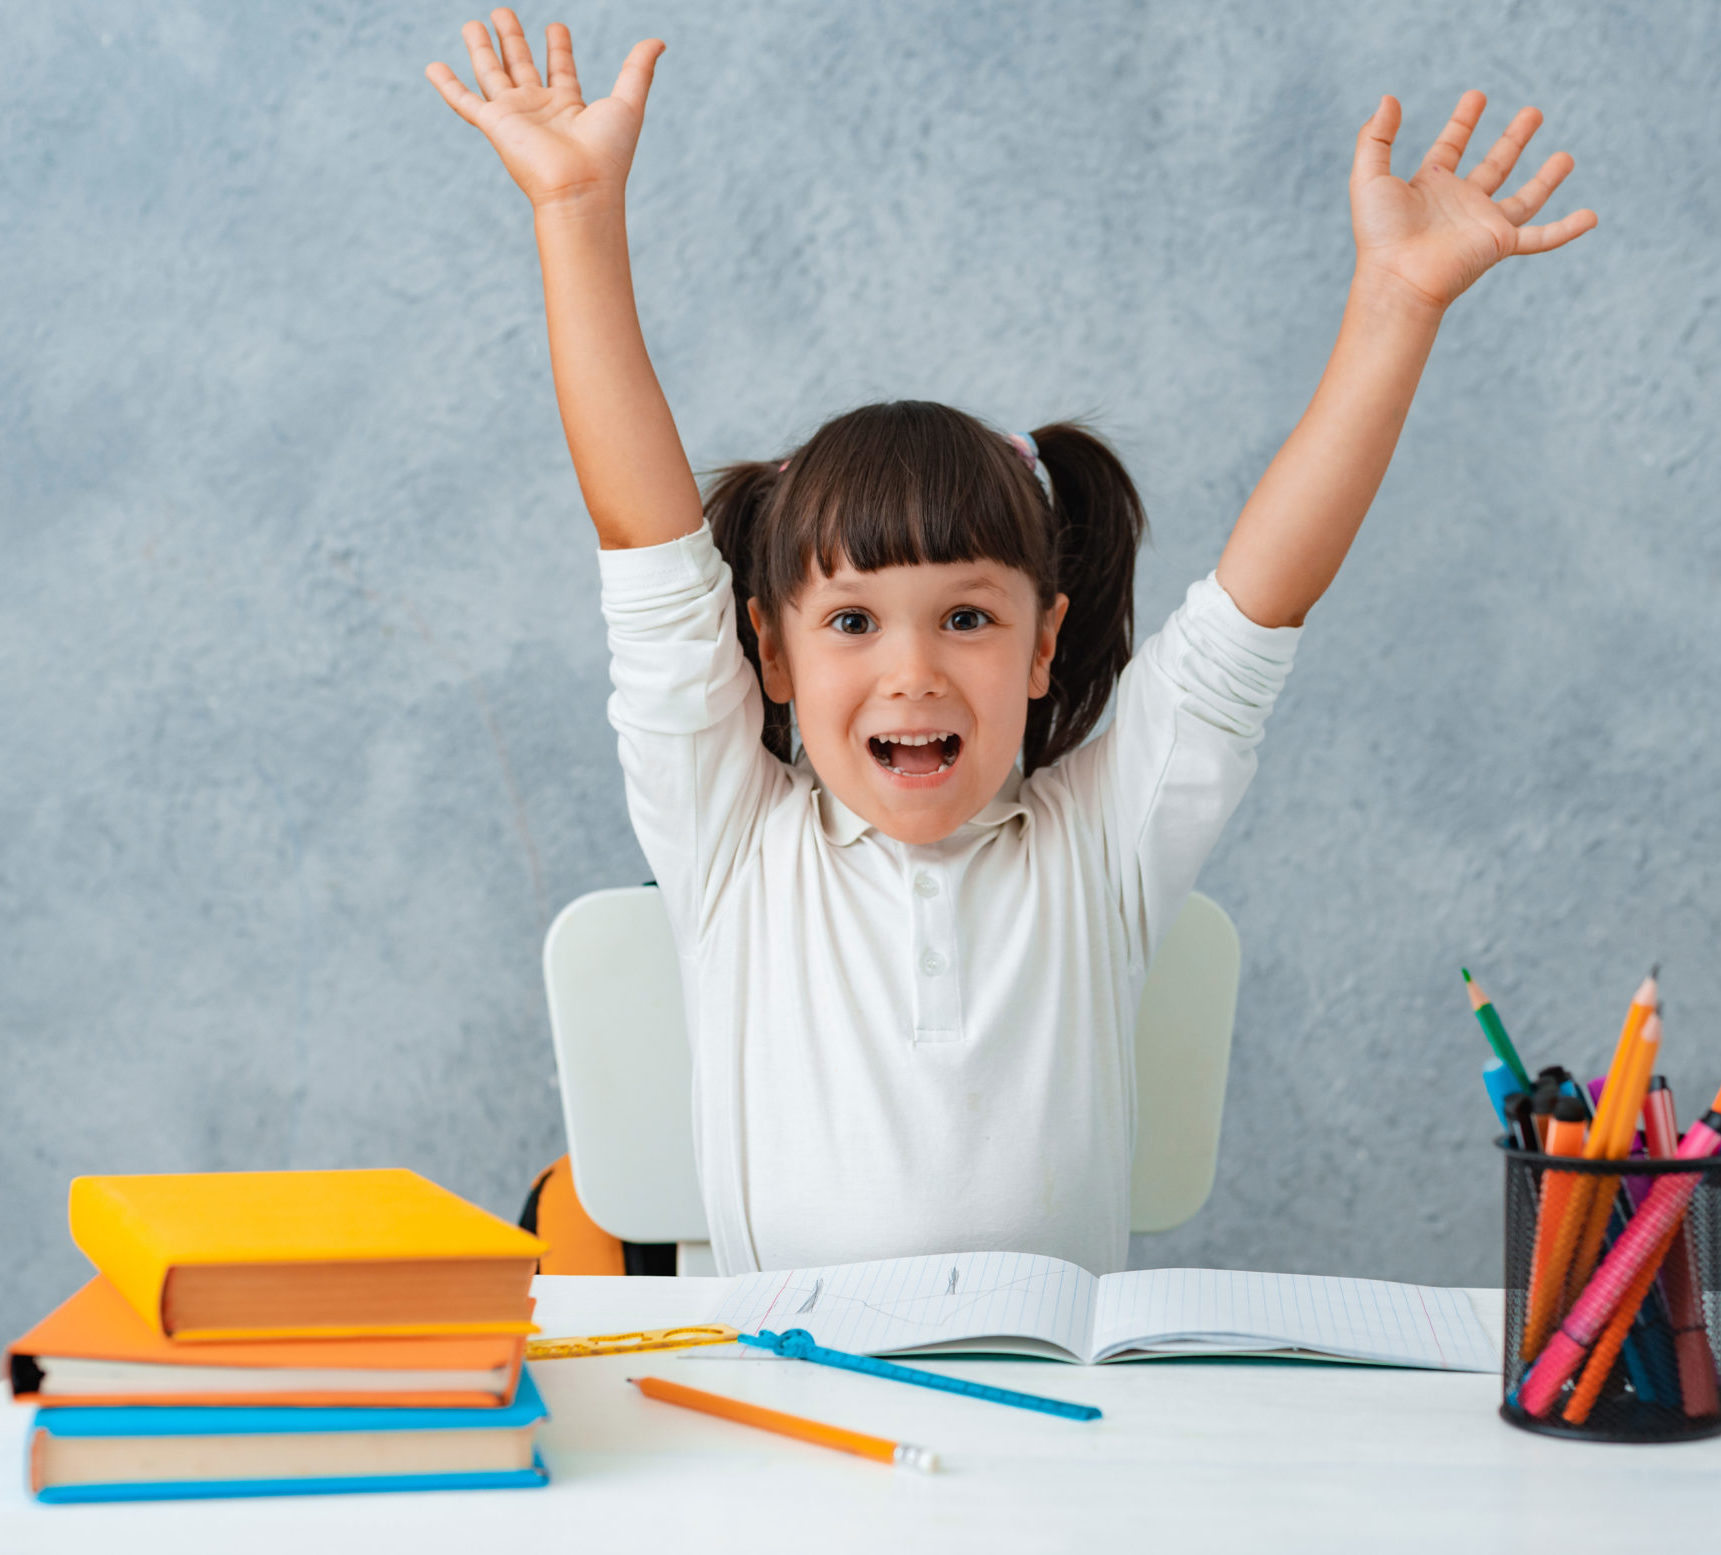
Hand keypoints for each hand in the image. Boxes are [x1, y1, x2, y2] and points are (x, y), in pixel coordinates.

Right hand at [425, 10, 664, 209]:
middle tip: (502, 12)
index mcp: (569, 107)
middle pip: (521, 66)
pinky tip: (432, 66)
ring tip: (472, 23)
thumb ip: (638, 70)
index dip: (559, 48)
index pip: (561, 70)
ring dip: (481, 49)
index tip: (556, 27)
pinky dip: (447, 85)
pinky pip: (464, 102)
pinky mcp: (494, 125)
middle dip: (512, 39)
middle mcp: (540, 110)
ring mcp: (514, 117)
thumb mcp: (628, 102)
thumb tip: (659, 41)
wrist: (581, 188)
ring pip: (492, 74)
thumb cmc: (608, 154)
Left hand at [1349, 91, 1596, 311]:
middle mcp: (1460, 204)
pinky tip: (1592, 218)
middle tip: (1533, 112)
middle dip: (1513, 139)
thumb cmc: (1380, 234)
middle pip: (1494, 166)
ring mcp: (1482, 224)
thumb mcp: (1369, 177)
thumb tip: (1388, 99)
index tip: (1476, 96)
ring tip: (1567, 158)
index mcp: (1430, 187)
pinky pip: (1541, 237)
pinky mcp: (1499, 243)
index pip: (1450, 147)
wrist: (1398, 277)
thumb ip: (1376, 138)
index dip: (1462, 122)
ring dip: (1547, 179)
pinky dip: (1567, 229)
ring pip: (1524, 199)